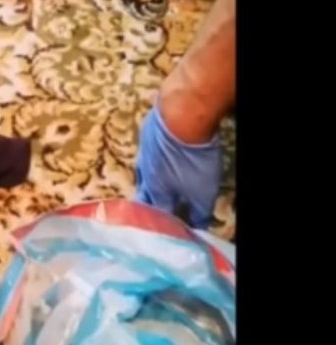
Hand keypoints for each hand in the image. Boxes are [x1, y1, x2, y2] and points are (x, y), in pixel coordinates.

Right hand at [134, 103, 221, 228]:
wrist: (181, 115)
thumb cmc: (191, 158)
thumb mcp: (202, 190)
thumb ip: (198, 211)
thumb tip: (198, 226)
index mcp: (156, 191)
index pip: (156, 213)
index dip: (162, 224)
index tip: (167, 230)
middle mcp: (145, 173)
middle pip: (143, 193)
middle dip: (148, 204)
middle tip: (154, 212)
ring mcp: (144, 151)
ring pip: (143, 171)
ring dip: (148, 180)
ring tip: (154, 184)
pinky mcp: (147, 132)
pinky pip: (148, 150)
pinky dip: (153, 157)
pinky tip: (159, 155)